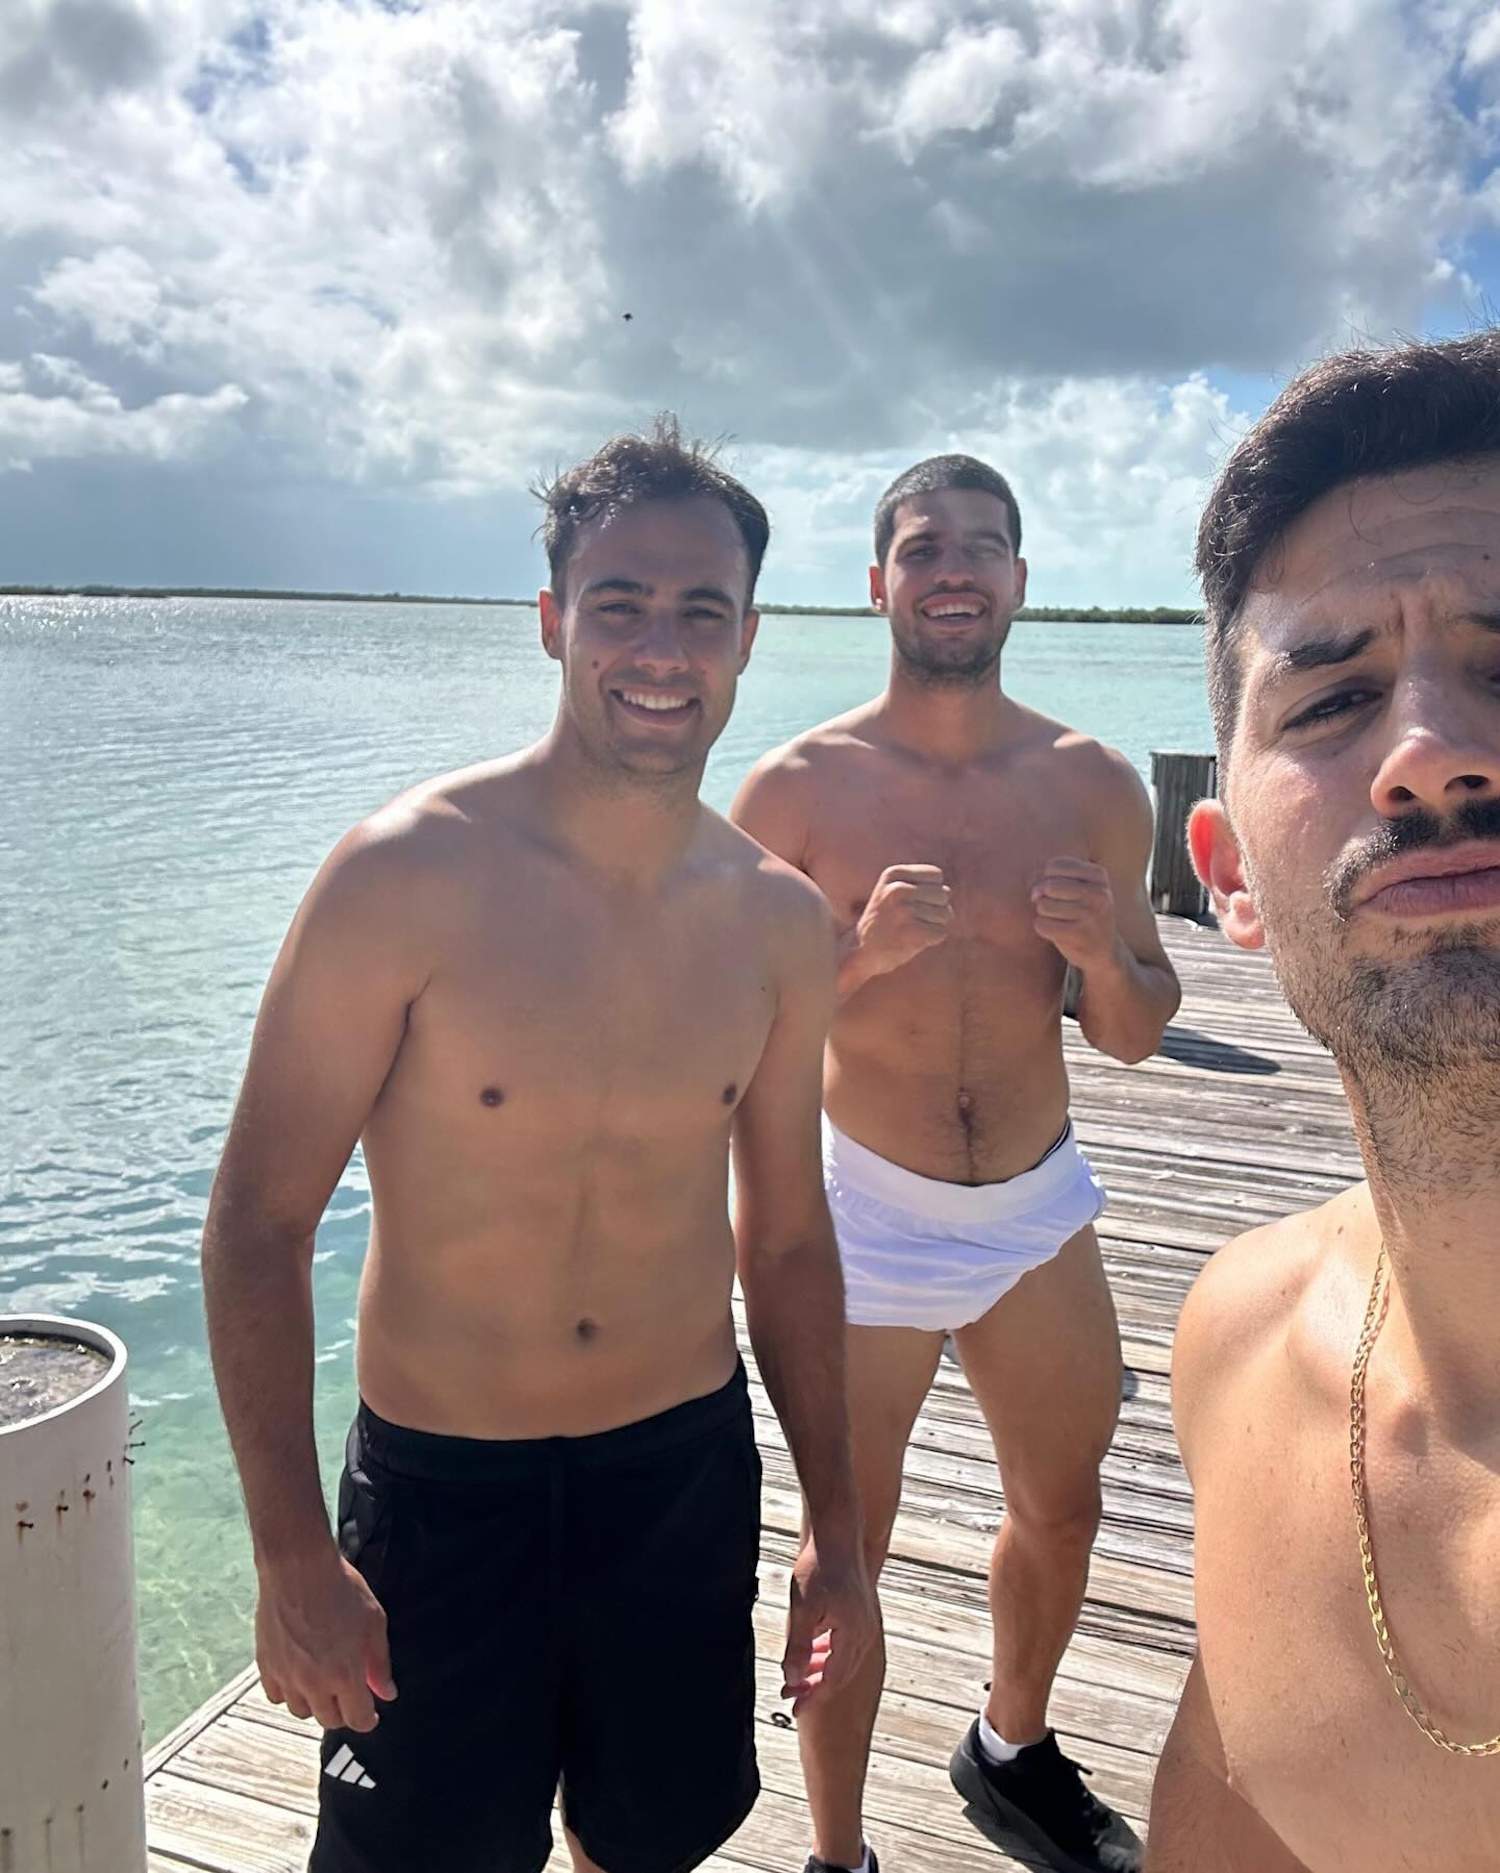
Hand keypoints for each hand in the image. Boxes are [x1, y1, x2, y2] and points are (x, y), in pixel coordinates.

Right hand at [256, 1550, 395, 1733]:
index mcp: (345, 1675)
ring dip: (315, 1703)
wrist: (299, 1568)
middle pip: (329, 1719)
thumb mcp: (373, 1622)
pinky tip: (298, 1673)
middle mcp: (314, 1683)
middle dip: (343, 1710)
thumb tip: (387, 1693)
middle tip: (348, 1690)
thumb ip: (379, 1664)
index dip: (368, 1719)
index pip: (358, 1719)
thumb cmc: (340, 1589)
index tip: (371, 1713)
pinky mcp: (265, 1666)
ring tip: (323, 1679)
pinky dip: (288, 1692)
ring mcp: (286, 1676)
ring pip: (301, 1711)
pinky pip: (276, 1696)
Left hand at [781, 1535, 876, 1714]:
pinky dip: (829, 1653)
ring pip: (844, 1660)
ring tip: (799, 1677)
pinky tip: (814, 1651)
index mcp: (852, 1636)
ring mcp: (866, 1623)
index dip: (812, 1697)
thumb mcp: (802, 1609)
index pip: (832, 1681)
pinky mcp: (861, 1612)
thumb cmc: (818, 1568)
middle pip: (840, 1674)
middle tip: (791, 1696)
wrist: (837, 1534)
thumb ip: (799, 1647)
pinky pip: (846, 1644)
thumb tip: (793, 1681)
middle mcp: (865, 1633)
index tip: (793, 1709)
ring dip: (822, 1671)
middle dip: (815, 1687)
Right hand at [851, 864, 952, 979]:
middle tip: (913, 919)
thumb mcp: (893, 889)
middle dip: (936, 908)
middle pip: (944, 894)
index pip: (936, 875)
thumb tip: (948, 891)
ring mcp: (903, 911)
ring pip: (945, 914)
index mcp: (893, 874)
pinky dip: (932, 939)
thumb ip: (920, 883)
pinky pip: (941, 932)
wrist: (860, 950)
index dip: (931, 890)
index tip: (912, 901)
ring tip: (912, 929)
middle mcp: (897, 889)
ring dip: (934, 925)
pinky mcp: (910, 932)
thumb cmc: (885, 919)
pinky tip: (914, 940)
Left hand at [1031, 857, 1119, 971]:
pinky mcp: (1079, 935)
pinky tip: (1056, 930)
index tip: (1053, 888)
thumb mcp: (1080, 887)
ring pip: (1044, 905)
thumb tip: (1035, 892)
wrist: (1105, 950)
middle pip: (1049, 886)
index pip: (1055, 865)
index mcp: (1099, 875)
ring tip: (1058, 918)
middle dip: (1042, 895)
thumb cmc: (1084, 911)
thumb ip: (1052, 879)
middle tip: (1049, 904)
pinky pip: (1042, 925)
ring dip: (1043, 913)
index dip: (1045, 876)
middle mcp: (1099, 893)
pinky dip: (1043, 927)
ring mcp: (1091, 915)